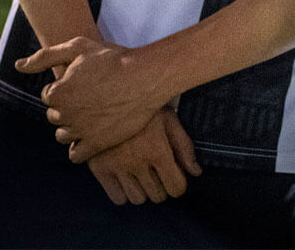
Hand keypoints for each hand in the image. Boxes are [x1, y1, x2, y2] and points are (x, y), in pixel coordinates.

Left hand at [16, 36, 165, 160]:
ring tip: (92, 113)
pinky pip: (76, 155)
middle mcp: (65, 115)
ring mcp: (80, 131)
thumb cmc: (112, 59)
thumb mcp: (77, 47)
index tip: (83, 81)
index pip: (49, 95)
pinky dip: (79, 147)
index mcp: (57, 93)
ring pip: (63, 135)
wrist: (145, 77)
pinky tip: (91, 135)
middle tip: (90, 95)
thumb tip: (18, 66)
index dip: (65, 86)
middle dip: (68, 107)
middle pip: (55, 116)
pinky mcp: (97, 144)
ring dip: (72, 126)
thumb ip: (44, 56)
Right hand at [87, 107, 201, 204]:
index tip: (176, 177)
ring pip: (138, 199)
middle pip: (158, 196)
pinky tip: (127, 178)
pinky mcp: (99, 169)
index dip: (179, 184)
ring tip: (143, 174)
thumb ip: (184, 147)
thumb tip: (196, 172)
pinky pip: (117, 198)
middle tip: (159, 172)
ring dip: (143, 190)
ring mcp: (116, 167)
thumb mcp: (169, 119)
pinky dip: (124, 193)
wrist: (108, 94)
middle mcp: (137, 162)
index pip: (176, 188)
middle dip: (163, 186)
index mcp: (157, 150)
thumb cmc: (143, 106)